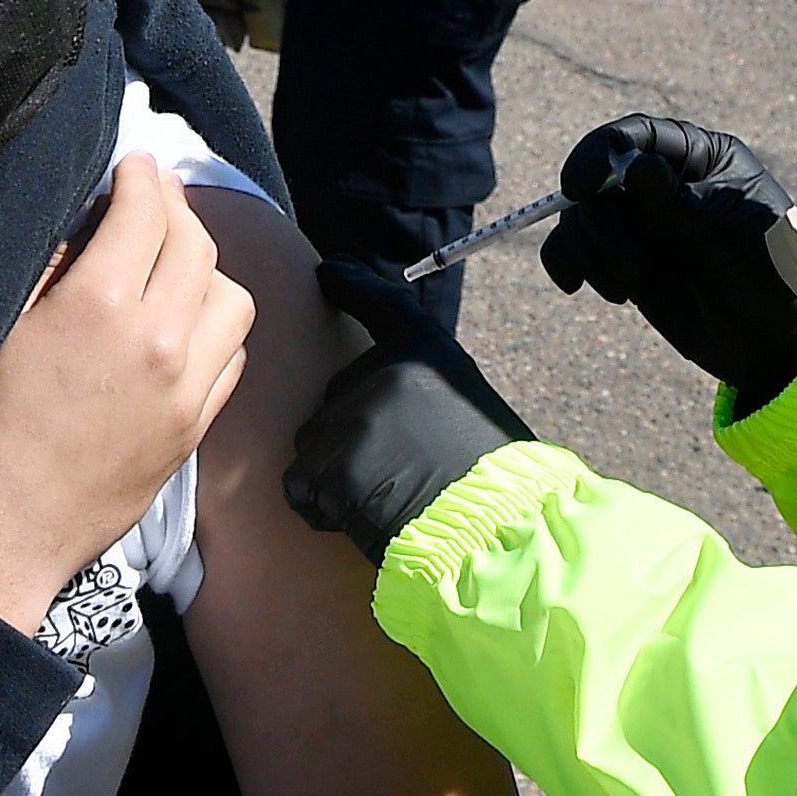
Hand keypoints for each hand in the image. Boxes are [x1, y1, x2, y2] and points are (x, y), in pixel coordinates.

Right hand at [0, 157, 252, 635]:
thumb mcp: (0, 326)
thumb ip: (54, 263)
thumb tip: (89, 216)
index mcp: (101, 305)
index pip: (146, 211)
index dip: (142, 176)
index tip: (134, 164)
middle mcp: (159, 341)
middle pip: (196, 245)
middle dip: (175, 209)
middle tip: (153, 198)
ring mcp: (187, 389)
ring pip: (232, 298)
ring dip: (206, 269)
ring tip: (174, 263)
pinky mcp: (196, 428)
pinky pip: (232, 356)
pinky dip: (216, 326)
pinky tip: (186, 323)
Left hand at [286, 257, 540, 561]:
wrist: (494, 523)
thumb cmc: (489, 475)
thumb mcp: (466, 405)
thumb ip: (417, 389)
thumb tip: (365, 394)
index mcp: (425, 351)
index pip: (380, 302)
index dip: (351, 283)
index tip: (330, 272)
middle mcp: (383, 373)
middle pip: (333, 400)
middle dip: (347, 436)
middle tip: (394, 470)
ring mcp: (355, 418)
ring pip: (312, 445)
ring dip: (333, 475)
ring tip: (384, 496)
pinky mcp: (334, 466)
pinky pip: (302, 487)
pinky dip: (323, 507)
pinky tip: (363, 516)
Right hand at [543, 115, 796, 404]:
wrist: (774, 340)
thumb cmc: (769, 271)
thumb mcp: (728, 232)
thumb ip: (678, 203)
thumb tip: (635, 165)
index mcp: (701, 158)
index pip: (638, 136)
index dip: (599, 152)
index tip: (579, 187)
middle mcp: (665, 183)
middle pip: (599, 180)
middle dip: (602, 224)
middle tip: (632, 268)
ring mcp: (642, 224)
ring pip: (582, 216)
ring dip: (591, 252)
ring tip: (628, 288)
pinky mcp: (625, 262)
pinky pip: (574, 248)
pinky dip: (567, 262)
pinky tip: (575, 286)